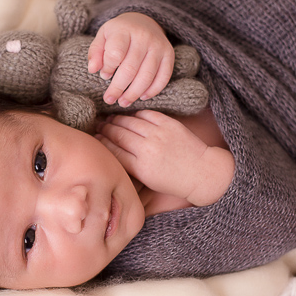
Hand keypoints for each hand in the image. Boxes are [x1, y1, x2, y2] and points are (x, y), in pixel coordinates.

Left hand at [87, 13, 174, 106]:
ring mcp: (158, 46)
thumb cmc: (119, 33)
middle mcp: (143, 37)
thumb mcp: (103, 36)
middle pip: (130, 68)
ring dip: (134, 93)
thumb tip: (93, 70)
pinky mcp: (169, 54)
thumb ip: (95, 52)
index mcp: (124, 29)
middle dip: (118, 88)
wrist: (144, 21)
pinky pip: (163, 77)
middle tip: (110, 99)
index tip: (103, 75)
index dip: (108, 68)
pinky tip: (142, 97)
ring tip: (123, 102)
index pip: (115, 53)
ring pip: (146, 76)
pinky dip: (153, 90)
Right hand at [96, 111, 233, 205]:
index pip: (112, 150)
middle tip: (97, 125)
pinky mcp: (169, 124)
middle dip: (105, 128)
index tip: (94, 138)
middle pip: (118, 134)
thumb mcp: (147, 180)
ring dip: (117, 119)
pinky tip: (130, 116)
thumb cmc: (172, 181)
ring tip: (109, 119)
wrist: (201, 172)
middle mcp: (148, 149)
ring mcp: (159, 134)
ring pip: (130, 121)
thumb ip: (128, 167)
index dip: (100, 142)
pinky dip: (135, 114)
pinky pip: (146, 114)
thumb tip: (110, 151)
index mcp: (140, 167)